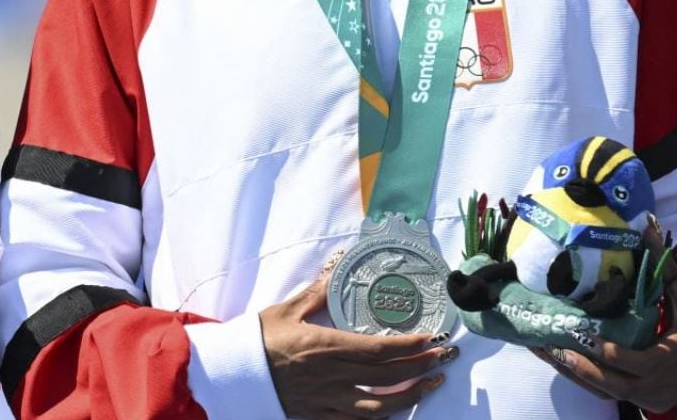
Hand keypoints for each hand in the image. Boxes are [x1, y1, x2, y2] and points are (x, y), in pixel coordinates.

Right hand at [259, 256, 456, 418]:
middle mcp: (331, 376)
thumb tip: (337, 272)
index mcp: (325, 346)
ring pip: (380, 406)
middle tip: (443, 357)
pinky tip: (398, 411)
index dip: (408, 346)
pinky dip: (383, 418)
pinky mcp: (320, 414)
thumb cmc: (258, 339)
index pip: (377, 350)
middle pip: (387, 376)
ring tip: (432, 385)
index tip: (429, 338)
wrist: (232, 374)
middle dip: (421, 366)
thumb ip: (316, 293)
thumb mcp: (286, 310)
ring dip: (411, 396)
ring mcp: (327, 399)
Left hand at [532, 219, 676, 410]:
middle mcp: (661, 384)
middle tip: (551, 347)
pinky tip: (566, 365)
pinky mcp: (651, 403)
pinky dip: (592, 384)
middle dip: (581, 368)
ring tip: (548, 354)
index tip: (583, 335)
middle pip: (614, 385)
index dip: (608, 352)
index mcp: (671, 357)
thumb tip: (646, 225)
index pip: (635, 362)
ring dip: (579, 377)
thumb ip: (663, 265)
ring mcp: (655, 398)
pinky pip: (617, 397)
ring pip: (610, 394)